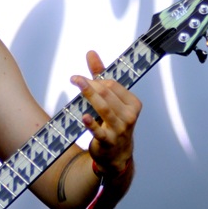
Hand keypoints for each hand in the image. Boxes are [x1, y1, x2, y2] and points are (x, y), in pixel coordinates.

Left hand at [70, 50, 140, 180]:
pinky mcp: (108, 142)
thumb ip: (101, 76)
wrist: (116, 155)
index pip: (113, 86)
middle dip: (90, 85)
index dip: (96, 80)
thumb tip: (91, 53)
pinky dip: (92, 124)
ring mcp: (120, 129)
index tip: (80, 78)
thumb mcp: (110, 100)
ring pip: (103, 109)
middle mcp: (129, 115)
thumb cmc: (112, 122)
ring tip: (77, 84)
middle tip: (74, 79)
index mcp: (133, 103)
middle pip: (107, 94)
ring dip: (89, 95)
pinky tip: (85, 117)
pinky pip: (100, 131)